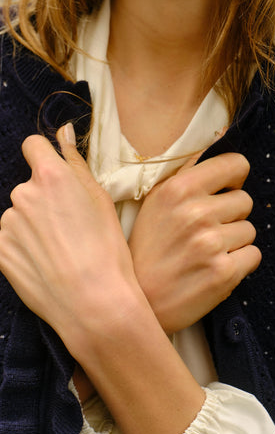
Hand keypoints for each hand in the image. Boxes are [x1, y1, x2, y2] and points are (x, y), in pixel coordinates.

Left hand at [0, 124, 144, 358]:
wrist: (92, 301)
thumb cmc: (106, 248)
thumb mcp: (100, 200)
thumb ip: (76, 162)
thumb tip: (62, 132)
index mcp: (50, 177)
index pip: (33, 146)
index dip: (46, 157)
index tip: (58, 177)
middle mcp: (22, 195)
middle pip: (29, 186)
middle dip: (44, 199)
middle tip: (71, 226)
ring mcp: (7, 225)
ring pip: (20, 215)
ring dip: (34, 225)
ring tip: (61, 250)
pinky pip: (11, 240)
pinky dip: (25, 247)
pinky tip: (47, 263)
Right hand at [128, 152, 260, 333]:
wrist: (138, 302)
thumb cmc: (148, 249)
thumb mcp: (157, 201)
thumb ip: (188, 171)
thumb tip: (222, 135)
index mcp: (179, 188)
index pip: (236, 164)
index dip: (234, 178)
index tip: (224, 190)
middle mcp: (196, 212)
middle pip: (245, 200)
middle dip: (231, 215)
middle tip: (206, 232)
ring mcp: (211, 243)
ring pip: (250, 230)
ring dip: (234, 241)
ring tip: (206, 253)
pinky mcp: (224, 272)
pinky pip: (254, 255)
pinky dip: (240, 264)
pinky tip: (215, 269)